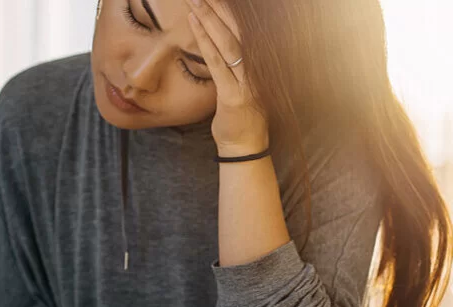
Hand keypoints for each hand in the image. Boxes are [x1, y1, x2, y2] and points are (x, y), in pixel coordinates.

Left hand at [186, 0, 268, 157]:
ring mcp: (246, 81)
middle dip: (218, 7)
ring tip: (195, 0)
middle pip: (236, 29)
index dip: (229, 11)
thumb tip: (219, 44)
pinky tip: (194, 23)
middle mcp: (255, 68)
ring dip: (209, 18)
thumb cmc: (240, 116)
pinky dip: (205, 41)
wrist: (246, 147)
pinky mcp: (233, 94)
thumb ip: (233, 65)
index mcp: (257, 64)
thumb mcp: (241, 85)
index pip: (243, 30)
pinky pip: (216, 62)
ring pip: (226, 41)